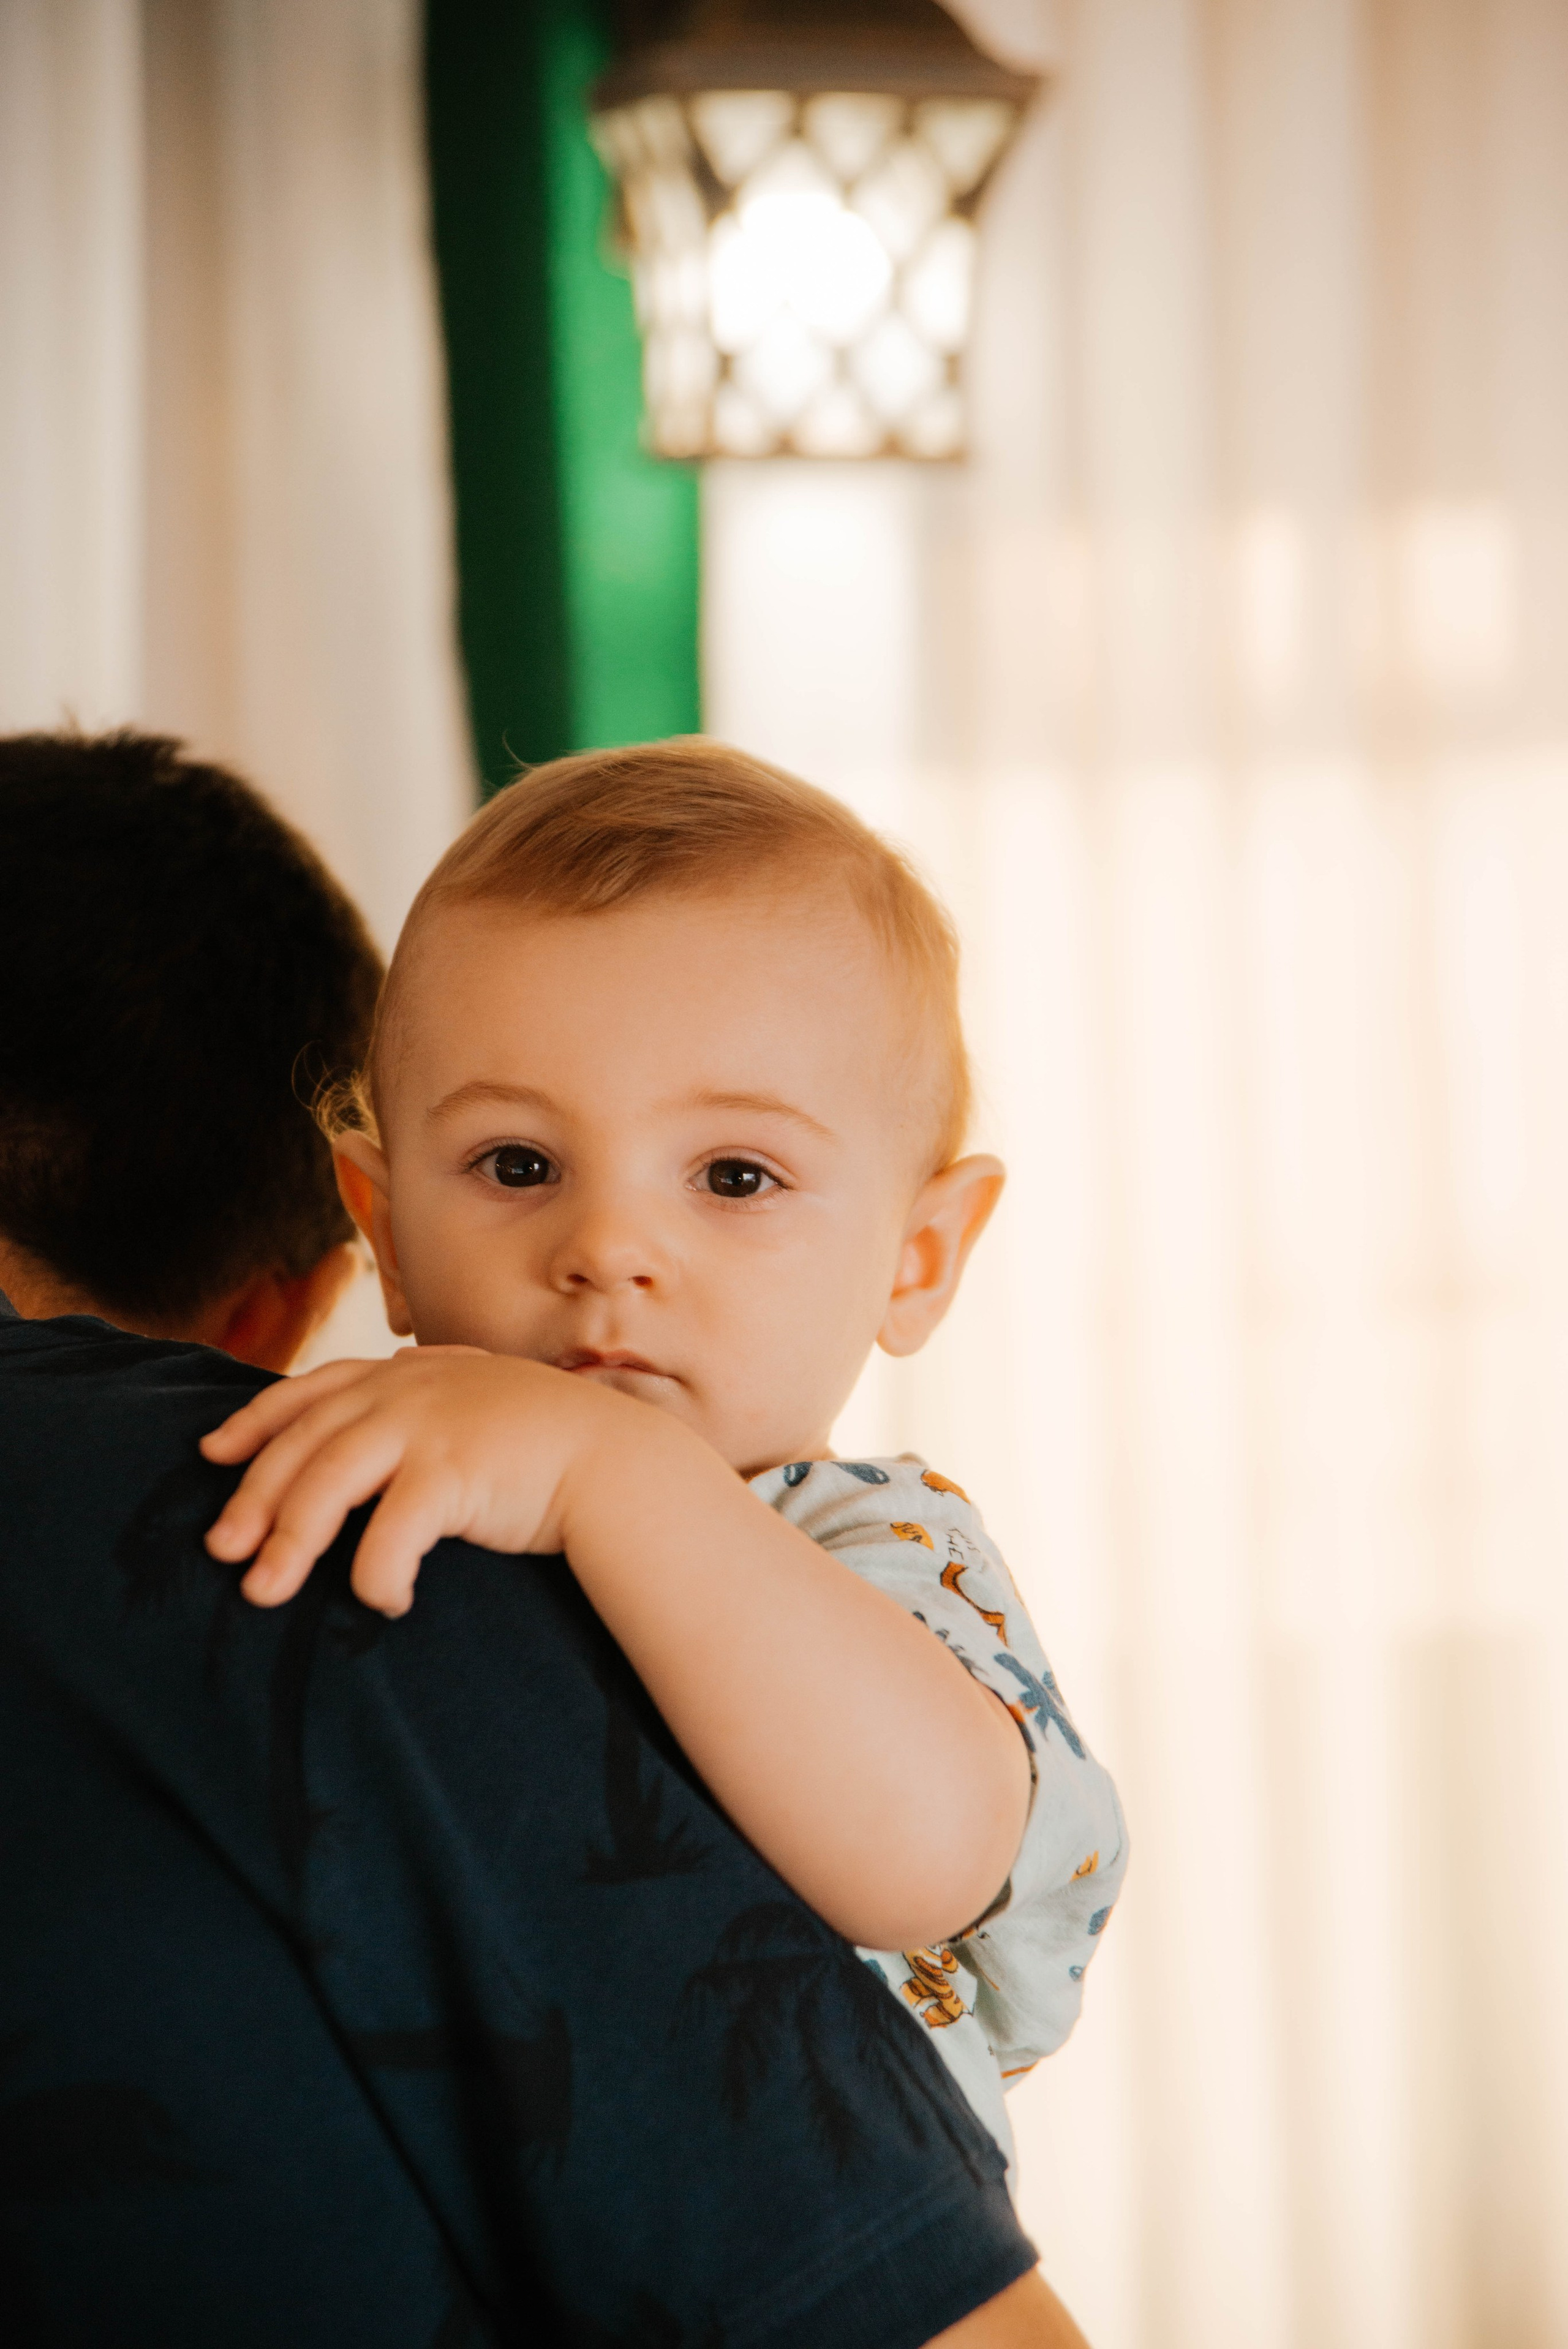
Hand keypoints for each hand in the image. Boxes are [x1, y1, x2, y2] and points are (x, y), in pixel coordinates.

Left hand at [201, 1347, 636, 1614]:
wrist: (621, 1461)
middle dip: (253, 1500)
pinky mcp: (455, 1474)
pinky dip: (375, 1575)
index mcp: (407, 1375)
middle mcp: (408, 1393)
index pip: (310, 1391)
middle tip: (223, 1553)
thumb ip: (432, 1386)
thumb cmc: (551, 1439)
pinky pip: (389, 1535)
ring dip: (289, 1544)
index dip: (255, 1422)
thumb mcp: (479, 1395)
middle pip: (304, 1446)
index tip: (213, 1453)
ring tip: (264, 1592)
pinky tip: (383, 1602)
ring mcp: (430, 1430)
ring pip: (328, 1485)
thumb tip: (397, 1368)